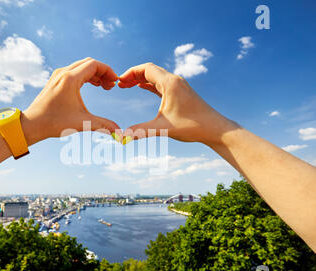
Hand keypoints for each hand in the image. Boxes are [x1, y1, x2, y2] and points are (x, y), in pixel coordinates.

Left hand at [22, 57, 121, 144]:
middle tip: (111, 86)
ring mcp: (58, 75)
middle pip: (89, 63)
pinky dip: (86, 76)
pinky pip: (75, 71)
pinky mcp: (56, 80)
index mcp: (70, 79)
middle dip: (103, 72)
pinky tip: (93, 86)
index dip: (108, 71)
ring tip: (104, 87)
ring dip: (95, 74)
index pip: (94, 65)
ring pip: (82, 66)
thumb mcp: (82, 123)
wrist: (32, 124)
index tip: (115, 83)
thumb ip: (103, 125)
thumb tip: (119, 133)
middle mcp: (64, 73)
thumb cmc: (54, 123)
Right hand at [118, 63, 238, 145]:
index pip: (146, 69)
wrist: (215, 128)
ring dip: (141, 79)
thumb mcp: (163, 128)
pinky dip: (150, 84)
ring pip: (156, 76)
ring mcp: (179, 86)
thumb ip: (141, 131)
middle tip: (120, 85)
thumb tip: (121, 137)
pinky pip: (161, 83)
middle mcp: (175, 81)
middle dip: (133, 75)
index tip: (119, 82)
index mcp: (170, 84)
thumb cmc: (192, 126)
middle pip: (150, 70)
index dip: (130, 73)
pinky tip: (142, 88)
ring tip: (127, 86)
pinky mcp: (181, 93)